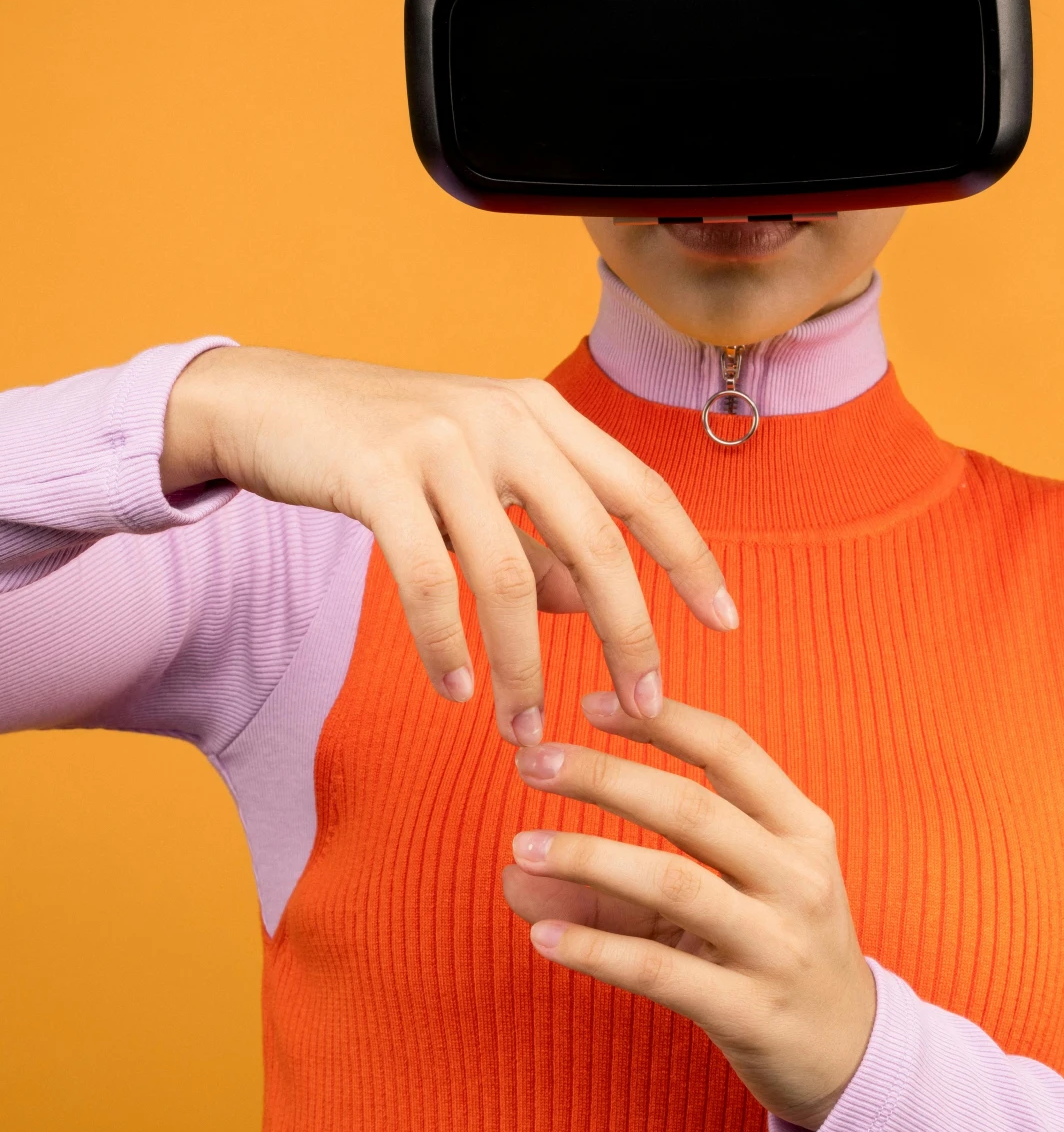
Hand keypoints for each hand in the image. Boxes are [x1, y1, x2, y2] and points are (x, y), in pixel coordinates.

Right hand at [162, 346, 735, 742]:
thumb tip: (584, 604)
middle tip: (647, 707)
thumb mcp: (475, 479)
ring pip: (511, 575)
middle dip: (628, 632)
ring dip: (525, 665)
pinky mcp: (379, 472)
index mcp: (543, 412)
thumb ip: (533, 533)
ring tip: (528, 729)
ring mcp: (443, 440)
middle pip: (596, 538)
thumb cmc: (382, 448)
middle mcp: (508, 416)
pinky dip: (447, 646)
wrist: (269, 401)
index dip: (689, 558)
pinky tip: (454, 688)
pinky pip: (430, 581)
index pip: (641, 489)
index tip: (727, 623)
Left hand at [503, 696, 876, 1129]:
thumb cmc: (775, 948)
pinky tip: (544, 935)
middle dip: (605, 777)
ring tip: (522, 849)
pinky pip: (661, 971)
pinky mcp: (750, 1011)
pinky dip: (597, 950)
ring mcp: (777, 945)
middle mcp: (796, 877)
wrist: (850, 1050)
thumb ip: (624, 881)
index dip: (660, 721)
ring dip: (590, 859)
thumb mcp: (728, 896)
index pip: (729, 749)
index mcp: (800, 828)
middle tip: (532, 763)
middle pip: (692, 808)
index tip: (587, 703)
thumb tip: (515, 867)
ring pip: (674, 884)